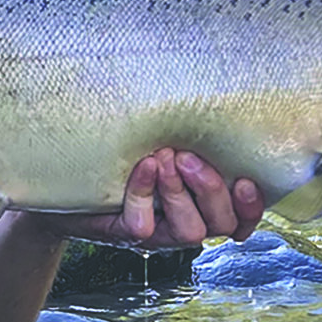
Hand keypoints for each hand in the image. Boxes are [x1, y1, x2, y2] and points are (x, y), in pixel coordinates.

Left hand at [29, 148, 264, 250]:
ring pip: (189, 232)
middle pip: (221, 223)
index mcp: (205, 204)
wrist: (70, 175)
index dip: (251, 205)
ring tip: (163, 158)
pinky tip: (141, 166)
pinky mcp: (127, 234)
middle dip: (210, 189)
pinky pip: (143, 225)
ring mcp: (159, 233)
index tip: (244, 179)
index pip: (242, 218)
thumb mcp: (164, 138)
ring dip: (179, 194)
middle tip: (186, 156)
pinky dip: (143, 193)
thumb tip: (212, 86)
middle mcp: (187, 223)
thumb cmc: (126, 152)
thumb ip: (190, 131)